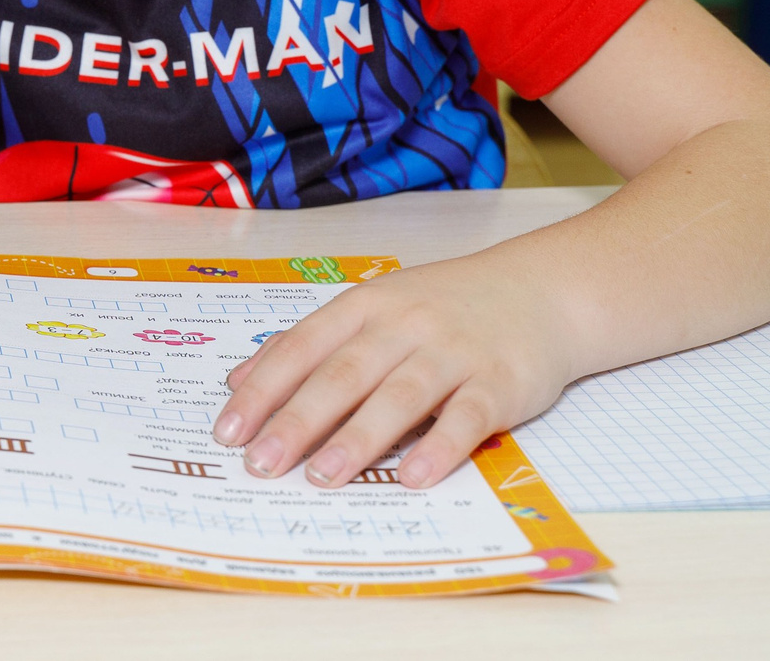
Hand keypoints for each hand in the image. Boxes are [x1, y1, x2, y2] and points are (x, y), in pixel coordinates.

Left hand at [211, 256, 575, 488]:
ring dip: (358, 438)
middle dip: (297, 421)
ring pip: (399, 395)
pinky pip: (466, 417)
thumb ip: (310, 343)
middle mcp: (404, 324)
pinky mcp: (499, 381)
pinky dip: (439, 448)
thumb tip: (239, 380)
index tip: (228, 431)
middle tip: (261, 464)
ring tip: (322, 477)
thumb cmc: (444, 307)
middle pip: (343, 374)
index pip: (302, 347)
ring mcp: (453, 351)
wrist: (541, 292)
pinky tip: (413, 478)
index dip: (263, 389)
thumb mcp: (373, 308)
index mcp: (365, 305)